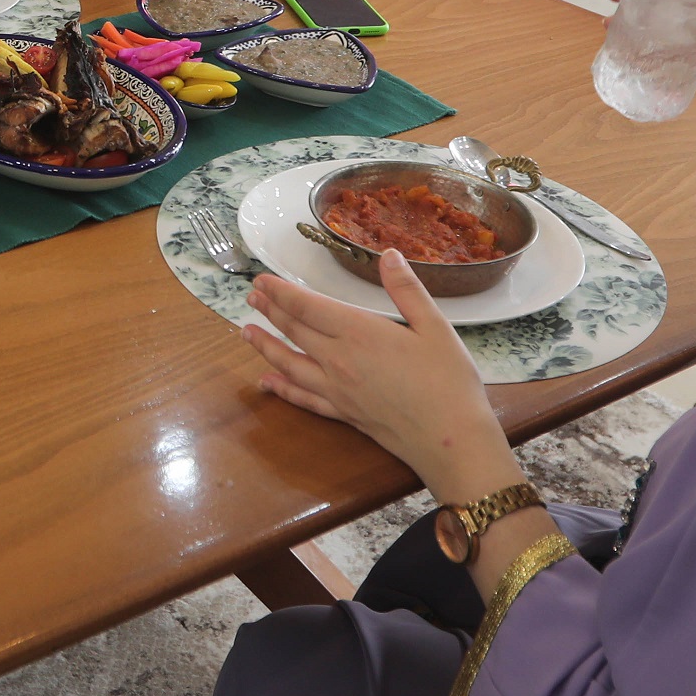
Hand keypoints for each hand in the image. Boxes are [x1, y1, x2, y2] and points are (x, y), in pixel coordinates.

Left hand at [242, 253, 518, 506]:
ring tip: (245, 333)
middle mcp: (339, 361)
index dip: (281, 292)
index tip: (261, 280)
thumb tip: (389, 255)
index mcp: (359, 333)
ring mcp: (337, 391)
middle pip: (294, 332)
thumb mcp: (435, 327)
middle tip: (251, 298)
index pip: (307, 307)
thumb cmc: (449, 382)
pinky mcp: (343, 414)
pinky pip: (303, 398)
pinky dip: (282, 389)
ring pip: (290, 365)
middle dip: (270, 312)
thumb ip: (407, 290)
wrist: (450, 441)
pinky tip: (267, 384)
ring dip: (266, 347)